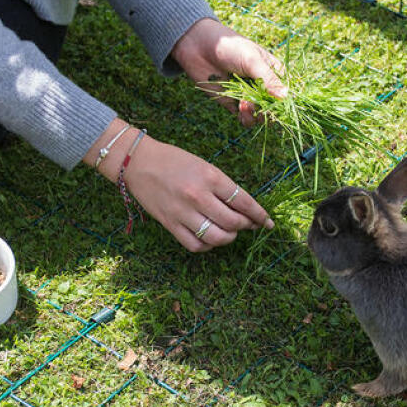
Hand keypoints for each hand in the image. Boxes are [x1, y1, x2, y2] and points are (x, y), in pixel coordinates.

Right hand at [87, 121, 272, 251]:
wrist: (138, 162)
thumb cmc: (174, 161)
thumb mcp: (204, 166)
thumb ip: (223, 186)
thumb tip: (244, 209)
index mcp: (210, 176)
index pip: (243, 201)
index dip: (260, 215)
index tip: (268, 222)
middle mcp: (198, 195)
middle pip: (233, 222)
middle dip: (246, 226)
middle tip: (248, 225)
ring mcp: (183, 212)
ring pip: (217, 237)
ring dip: (229, 238)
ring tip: (230, 232)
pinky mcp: (170, 224)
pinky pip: (195, 245)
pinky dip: (208, 245)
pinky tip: (210, 238)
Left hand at [170, 18, 285, 125]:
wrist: (199, 47)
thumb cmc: (230, 47)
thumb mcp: (252, 60)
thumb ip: (268, 79)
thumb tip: (286, 96)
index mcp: (273, 72)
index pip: (286, 91)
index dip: (286, 101)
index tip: (280, 105)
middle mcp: (263, 86)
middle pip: (275, 108)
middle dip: (269, 110)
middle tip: (260, 107)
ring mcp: (249, 96)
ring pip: (261, 116)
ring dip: (256, 115)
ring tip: (244, 105)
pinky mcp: (234, 104)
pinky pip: (246, 119)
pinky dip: (245, 118)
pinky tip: (239, 108)